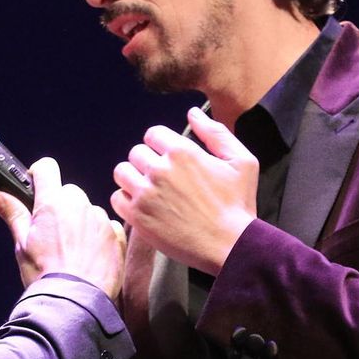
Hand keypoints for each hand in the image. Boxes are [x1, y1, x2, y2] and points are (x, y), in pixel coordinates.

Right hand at [0, 157, 125, 297]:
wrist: (75, 303)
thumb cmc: (45, 275)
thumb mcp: (22, 245)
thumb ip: (13, 214)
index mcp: (52, 203)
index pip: (46, 168)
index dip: (39, 175)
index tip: (36, 189)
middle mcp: (79, 205)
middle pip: (68, 192)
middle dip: (60, 206)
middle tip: (52, 233)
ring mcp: (101, 219)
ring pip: (88, 210)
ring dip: (81, 222)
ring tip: (72, 251)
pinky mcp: (117, 235)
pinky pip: (107, 226)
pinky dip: (99, 236)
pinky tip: (89, 257)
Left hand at [111, 108, 256, 274]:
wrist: (230, 246)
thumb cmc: (239, 204)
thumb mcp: (242, 161)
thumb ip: (216, 133)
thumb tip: (193, 112)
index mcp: (182, 151)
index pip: (153, 134)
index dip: (161, 145)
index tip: (170, 160)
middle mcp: (159, 169)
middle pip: (136, 152)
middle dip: (148, 162)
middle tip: (163, 179)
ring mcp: (145, 194)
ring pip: (121, 172)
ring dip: (133, 178)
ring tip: (149, 190)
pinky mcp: (138, 217)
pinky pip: (116, 198)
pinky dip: (126, 200)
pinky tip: (143, 206)